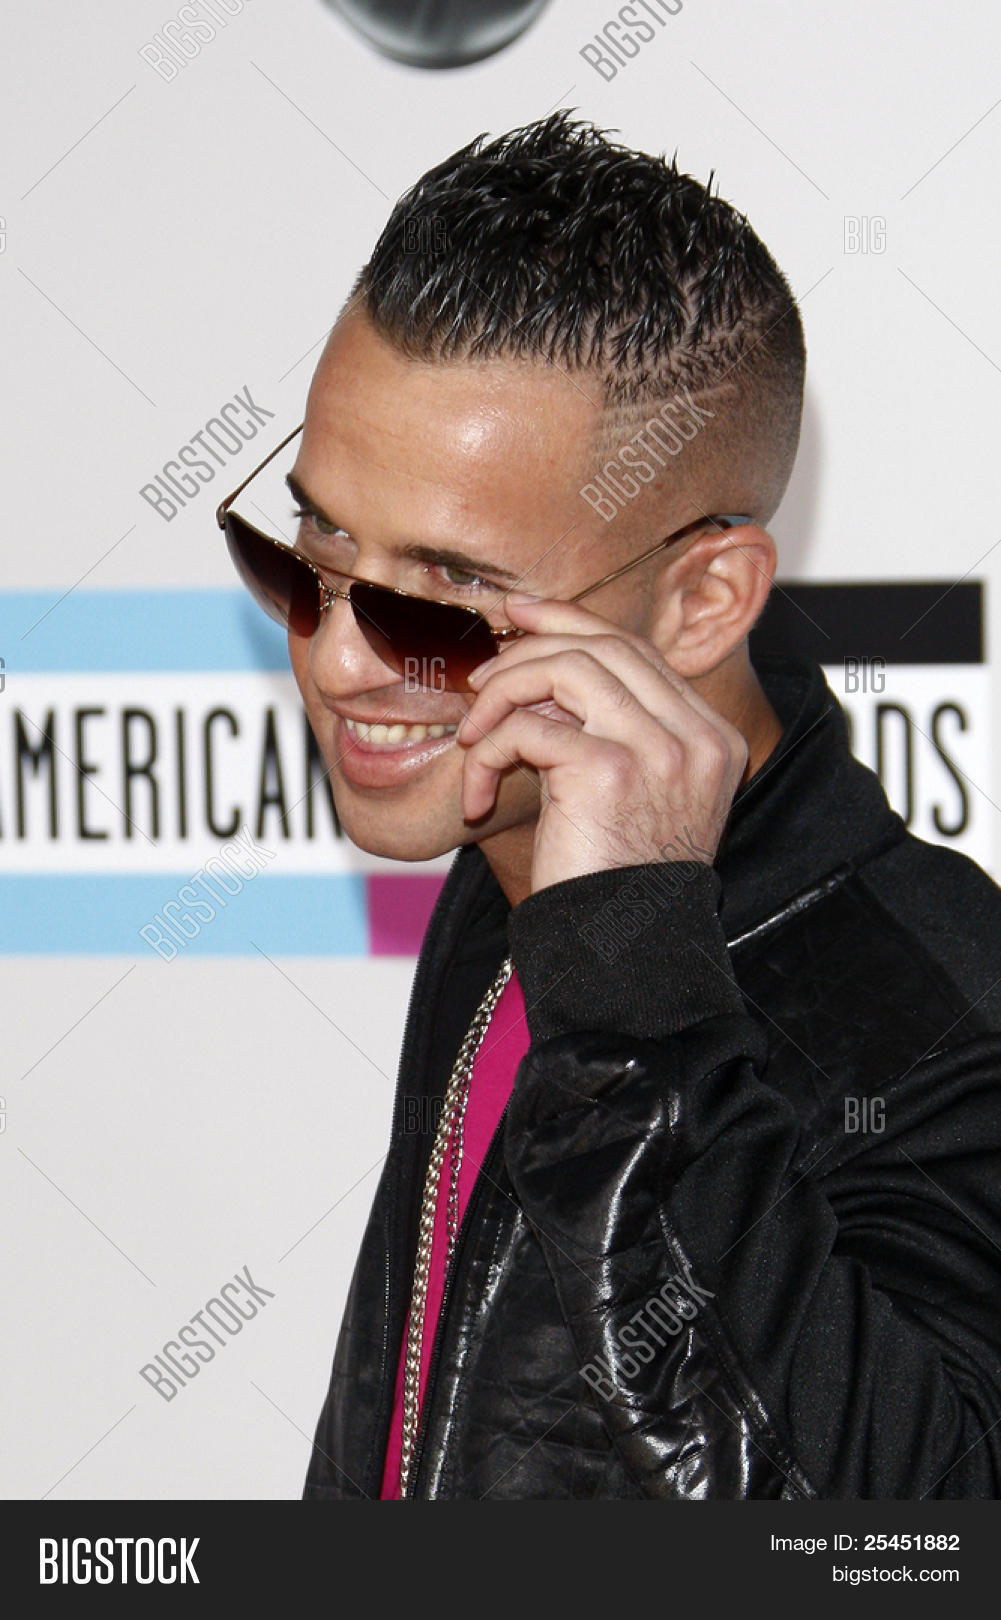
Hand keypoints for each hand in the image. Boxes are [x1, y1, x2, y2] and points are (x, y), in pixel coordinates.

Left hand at [456, 594, 748, 895]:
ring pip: (567, 667)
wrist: (623, 957)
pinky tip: (477, 797)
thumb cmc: (614, 888)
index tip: (523, 618)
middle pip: (606, 646)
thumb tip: (544, 672)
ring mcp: (659, 749)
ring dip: (503, 692)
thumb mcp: (633, 801)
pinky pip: (527, 728)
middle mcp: (696, 736)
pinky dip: (487, 754)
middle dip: (531, 646)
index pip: (640, 652)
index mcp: (711, 740)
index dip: (575, 624)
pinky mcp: (609, 769)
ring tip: (474, 734)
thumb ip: (615, 736)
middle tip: (480, 673)